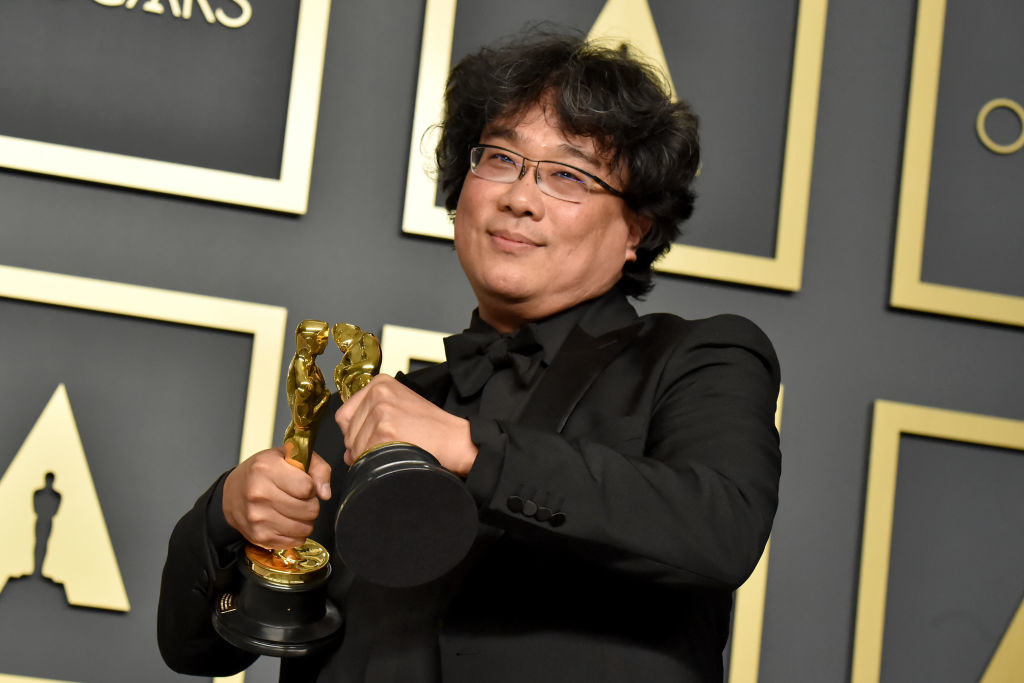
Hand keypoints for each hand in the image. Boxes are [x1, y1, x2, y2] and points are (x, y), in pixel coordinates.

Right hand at [222, 447, 331, 548]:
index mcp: (267, 469)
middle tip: (299, 498)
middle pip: (309, 510)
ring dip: (305, 520)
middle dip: (310, 504)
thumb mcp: (291, 457)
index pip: (308, 487)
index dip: (311, 487)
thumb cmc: (264, 472)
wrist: (232, 492)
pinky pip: (295, 541)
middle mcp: (259, 494)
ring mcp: (258, 518)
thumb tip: (325, 493)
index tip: (303, 484)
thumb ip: (317, 468)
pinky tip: (285, 521)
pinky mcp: (260, 536)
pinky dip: (296, 533)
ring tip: (293, 509)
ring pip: (305, 528)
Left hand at [335, 375, 477, 476]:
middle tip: (384, 450)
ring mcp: (381, 411)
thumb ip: (370, 420)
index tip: (370, 440)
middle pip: (347, 431)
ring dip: (367, 457)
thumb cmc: (432, 430)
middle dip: (359, 448)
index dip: (354, 434)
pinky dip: (375, 464)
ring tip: (392, 453)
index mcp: (380, 384)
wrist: (457, 441)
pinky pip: (364, 456)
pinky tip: (394, 458)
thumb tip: (348, 450)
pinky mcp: (385, 431)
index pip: (344, 414)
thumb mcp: (400, 409)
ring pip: (354, 446)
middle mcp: (378, 393)